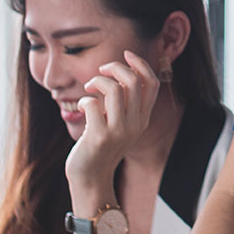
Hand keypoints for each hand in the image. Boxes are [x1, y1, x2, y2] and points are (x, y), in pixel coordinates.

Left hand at [64, 51, 160, 187]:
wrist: (91, 178)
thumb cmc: (101, 147)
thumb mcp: (120, 125)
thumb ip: (125, 104)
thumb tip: (120, 74)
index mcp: (142, 119)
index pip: (152, 83)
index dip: (140, 63)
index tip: (126, 55)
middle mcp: (135, 124)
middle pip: (133, 81)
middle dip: (115, 67)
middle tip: (101, 71)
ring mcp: (118, 131)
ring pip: (113, 88)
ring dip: (97, 80)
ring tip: (89, 88)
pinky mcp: (99, 137)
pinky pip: (91, 104)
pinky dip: (84, 99)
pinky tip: (81, 106)